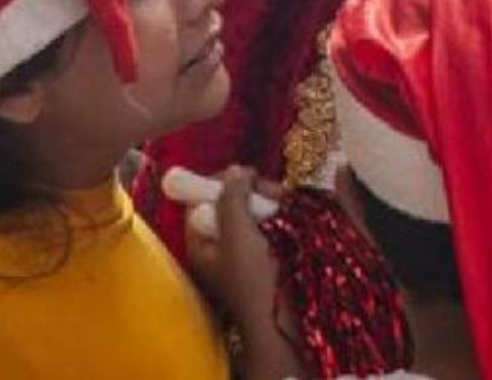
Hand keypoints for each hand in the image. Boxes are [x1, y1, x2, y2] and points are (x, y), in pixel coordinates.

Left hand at [185, 166, 296, 378]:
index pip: (201, 201)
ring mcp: (245, 250)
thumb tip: (234, 169)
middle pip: (229, 202)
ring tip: (283, 201)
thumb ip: (231, 198)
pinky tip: (290, 210)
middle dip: (249, 191)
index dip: (217, 183)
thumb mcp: (237, 234)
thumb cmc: (254, 279)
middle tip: (267, 189)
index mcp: (201, 244)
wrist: (285, 321)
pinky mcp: (268, 253)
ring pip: (252, 210)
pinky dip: (279, 213)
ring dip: (268, 200)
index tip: (241, 173)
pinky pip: (270, 222)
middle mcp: (220, 246)